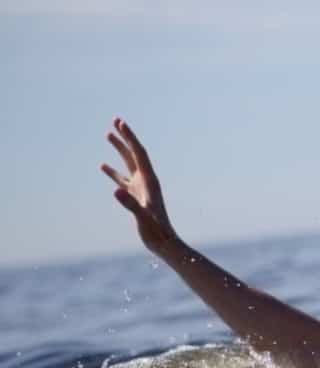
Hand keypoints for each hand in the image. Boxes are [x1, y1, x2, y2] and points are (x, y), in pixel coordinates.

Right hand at [100, 117, 178, 253]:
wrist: (165, 244)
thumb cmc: (156, 232)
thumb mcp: (143, 218)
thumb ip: (130, 204)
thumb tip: (115, 189)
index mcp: (150, 182)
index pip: (139, 154)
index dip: (129, 137)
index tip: (119, 123)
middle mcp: (147, 181)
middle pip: (135, 154)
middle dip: (125, 137)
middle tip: (115, 120)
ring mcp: (141, 188)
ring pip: (128, 164)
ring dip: (119, 149)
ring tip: (108, 134)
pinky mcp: (136, 197)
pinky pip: (123, 179)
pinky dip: (113, 171)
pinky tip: (103, 165)